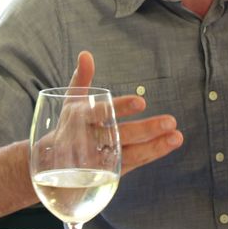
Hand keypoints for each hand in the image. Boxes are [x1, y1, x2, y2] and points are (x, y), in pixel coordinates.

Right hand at [68, 51, 182, 174]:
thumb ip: (81, 79)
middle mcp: (88, 141)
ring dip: (155, 146)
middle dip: (145, 129)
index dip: (121, 108)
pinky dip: (152, 154)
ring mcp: (99, 161)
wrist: (50, 169)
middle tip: (170, 121)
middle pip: (119, 136)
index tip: (142, 102)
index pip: (101, 113)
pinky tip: (169, 143)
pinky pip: (133, 163)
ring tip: (177, 136)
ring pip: (130, 153)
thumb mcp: (70, 103)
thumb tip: (86, 54)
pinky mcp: (109, 174)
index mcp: (78, 119)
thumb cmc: (67, 127)